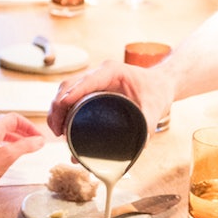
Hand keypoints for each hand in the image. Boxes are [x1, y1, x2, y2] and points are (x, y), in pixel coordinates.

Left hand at [0, 114, 44, 208]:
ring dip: (16, 139)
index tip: (38, 137)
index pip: (14, 118)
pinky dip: (7, 148)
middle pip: (8, 125)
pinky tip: (10, 158)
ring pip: (2, 135)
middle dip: (23, 131)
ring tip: (26, 148)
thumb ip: (24, 147)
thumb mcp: (7, 157)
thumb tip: (38, 140)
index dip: (29, 126)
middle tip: (34, 140)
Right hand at [47, 60, 173, 135]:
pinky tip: (61, 126)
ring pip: (66, 91)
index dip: (72, 92)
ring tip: (57, 131)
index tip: (62, 106)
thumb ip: (148, 125)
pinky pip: (71, 97)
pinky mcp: (91, 90)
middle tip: (57, 129)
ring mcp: (92, 81)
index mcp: (112, 71)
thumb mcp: (154, 108)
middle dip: (58, 106)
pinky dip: (63, 110)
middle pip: (69, 85)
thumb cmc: (157, 91)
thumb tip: (139, 145)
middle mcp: (99, 74)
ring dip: (57, 109)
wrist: (161, 85)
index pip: (87, 80)